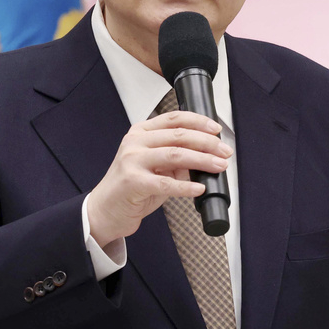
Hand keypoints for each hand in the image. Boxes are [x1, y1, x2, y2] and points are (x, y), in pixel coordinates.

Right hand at [86, 110, 231, 247]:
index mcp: (141, 132)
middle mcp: (135, 142)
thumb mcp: (153, 166)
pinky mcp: (133, 182)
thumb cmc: (130, 187)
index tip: (217, 129)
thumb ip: (174, 158)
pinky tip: (199, 188)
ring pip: (176, 155)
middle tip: (224, 151)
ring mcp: (132, 160)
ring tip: (219, 166)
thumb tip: (204, 155)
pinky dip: (186, 186)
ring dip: (203, 160)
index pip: (174, 118)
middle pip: (179, 135)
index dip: (199, 121)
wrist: (104, 210)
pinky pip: (166, 183)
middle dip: (207, 142)